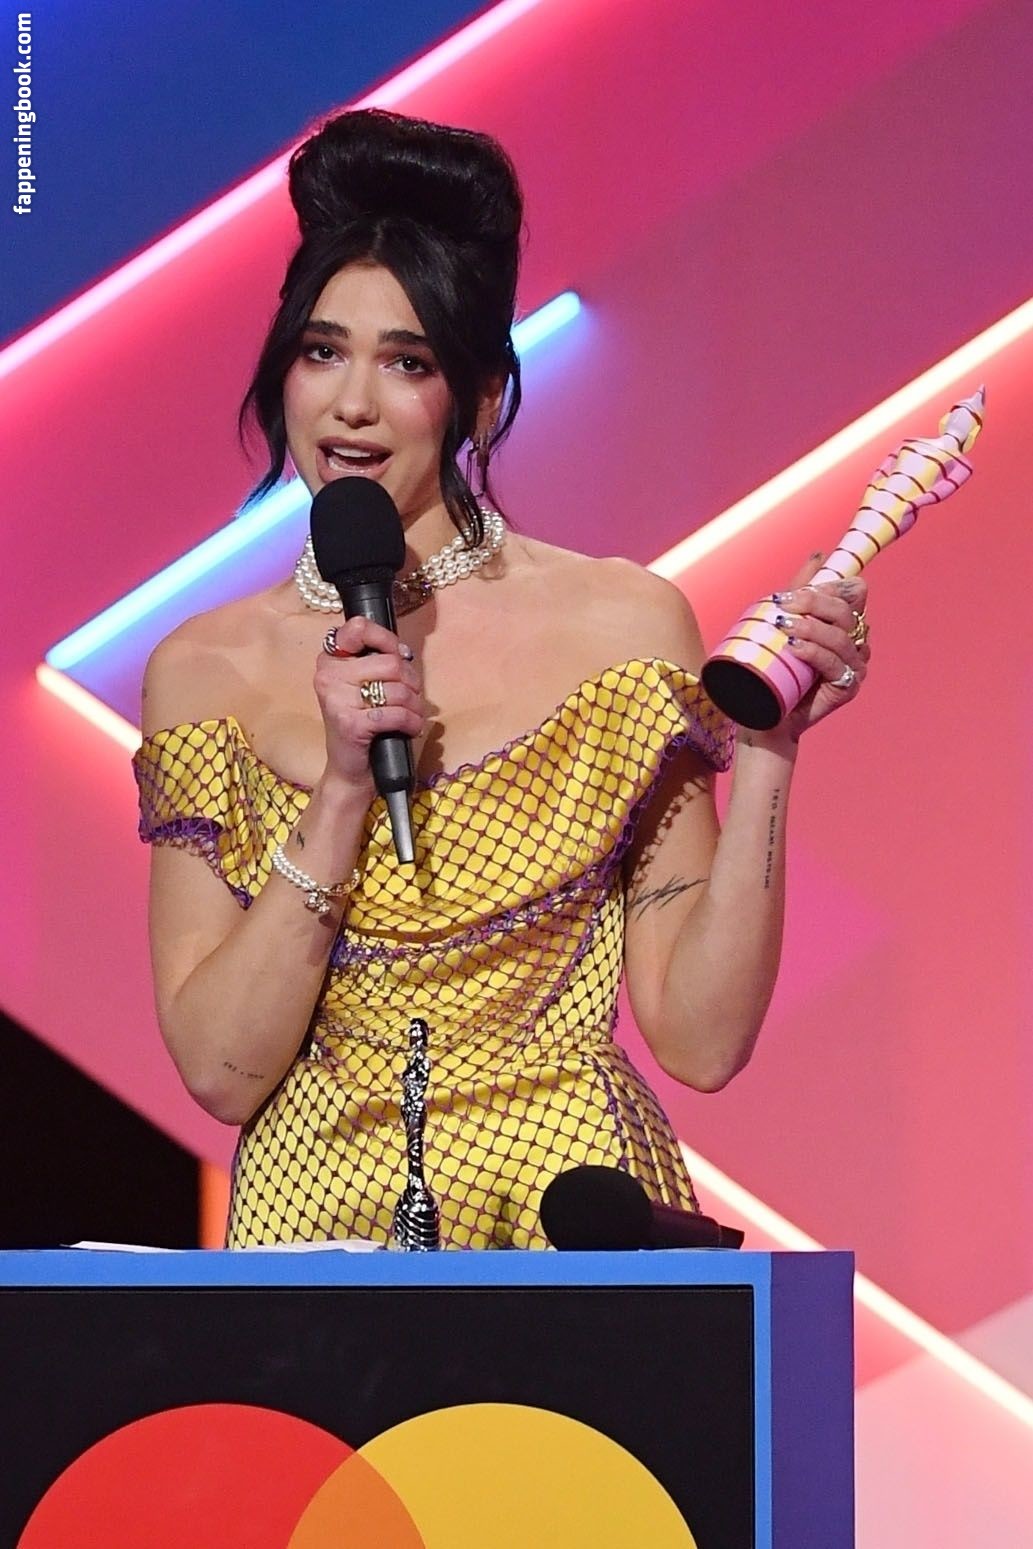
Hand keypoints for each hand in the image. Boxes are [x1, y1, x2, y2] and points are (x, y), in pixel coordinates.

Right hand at [312, 616, 425, 792]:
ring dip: (415, 705)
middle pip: (390, 662)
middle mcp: (328, 676)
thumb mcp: (363, 686)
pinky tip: (411, 729)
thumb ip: (377, 663)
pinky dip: (412, 723)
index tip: (398, 655)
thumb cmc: (361, 724)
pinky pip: (396, 713)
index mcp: (330, 660)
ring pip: (398, 690)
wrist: (348, 770)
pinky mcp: (350, 723)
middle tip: (411, 697)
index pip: (358, 628)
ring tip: (412, 715)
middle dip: (411, 681)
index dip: (386, 639)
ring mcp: (336, 699)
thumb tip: (404, 652)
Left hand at [763, 555, 870, 744]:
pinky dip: (814, 653)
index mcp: (846, 622)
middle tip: (780, 605)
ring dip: (810, 627)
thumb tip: (818, 556)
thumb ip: (801, 589)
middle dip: (813, 602)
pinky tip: (795, 648)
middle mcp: (856, 642)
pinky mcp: (848, 688)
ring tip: (783, 626)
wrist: (766, 713)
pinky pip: (834, 664)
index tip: (794, 592)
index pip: (854, 591)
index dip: (829, 586)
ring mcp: (855, 666)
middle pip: (845, 610)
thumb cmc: (776, 667)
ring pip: (840, 636)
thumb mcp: (785, 622)